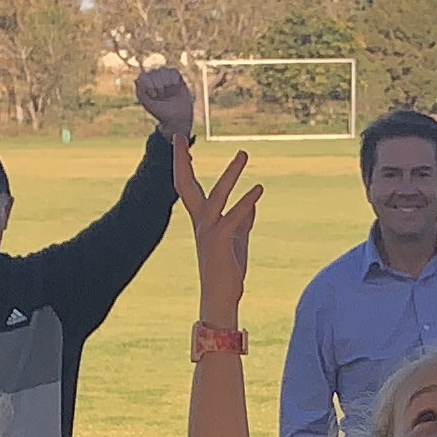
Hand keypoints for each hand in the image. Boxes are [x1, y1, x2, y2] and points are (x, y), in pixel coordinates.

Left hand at [135, 63, 197, 142]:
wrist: (179, 116)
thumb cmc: (162, 111)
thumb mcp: (148, 104)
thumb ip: (141, 93)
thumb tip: (136, 80)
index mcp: (143, 84)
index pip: (143, 76)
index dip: (150, 86)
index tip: (154, 96)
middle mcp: (151, 77)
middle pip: (154, 73)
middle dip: (160, 87)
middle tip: (163, 96)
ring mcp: (162, 74)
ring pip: (163, 70)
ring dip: (167, 84)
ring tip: (169, 92)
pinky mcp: (174, 74)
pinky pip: (173, 72)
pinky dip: (175, 81)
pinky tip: (175, 88)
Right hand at [175, 139, 260, 321]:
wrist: (221, 298)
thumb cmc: (227, 271)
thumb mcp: (238, 239)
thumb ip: (244, 219)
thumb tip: (252, 201)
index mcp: (201, 220)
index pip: (187, 186)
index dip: (182, 164)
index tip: (179, 143)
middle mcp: (200, 222)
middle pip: (184, 185)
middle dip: (180, 161)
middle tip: (178, 138)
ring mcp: (207, 231)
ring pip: (216, 196)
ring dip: (230, 174)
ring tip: (243, 154)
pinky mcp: (220, 241)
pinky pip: (234, 217)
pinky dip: (246, 202)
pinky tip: (258, 188)